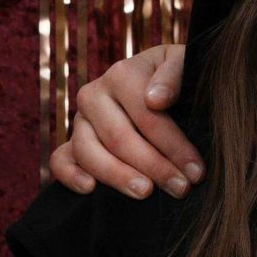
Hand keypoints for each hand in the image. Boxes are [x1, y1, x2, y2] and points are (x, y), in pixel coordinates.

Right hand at [48, 45, 200, 198]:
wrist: (161, 83)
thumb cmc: (178, 77)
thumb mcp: (184, 63)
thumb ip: (175, 74)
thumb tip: (156, 100)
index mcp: (121, 74)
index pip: (148, 117)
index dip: (174, 146)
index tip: (196, 171)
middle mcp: (94, 96)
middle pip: (120, 138)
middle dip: (154, 167)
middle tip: (180, 188)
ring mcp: (80, 121)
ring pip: (88, 152)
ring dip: (117, 176)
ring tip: (145, 192)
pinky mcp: (70, 143)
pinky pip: (60, 161)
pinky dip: (71, 176)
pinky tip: (91, 189)